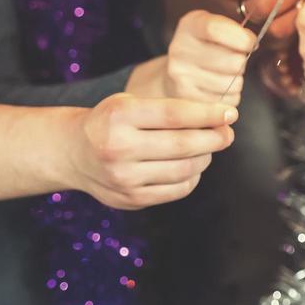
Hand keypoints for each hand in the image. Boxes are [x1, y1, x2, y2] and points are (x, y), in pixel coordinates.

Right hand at [69, 94, 236, 208]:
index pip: (175, 115)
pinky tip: (193, 166)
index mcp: (119, 116)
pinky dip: (192, 177)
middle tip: (228, 134)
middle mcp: (118, 147)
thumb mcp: (130, 104)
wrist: (75, 153)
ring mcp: (124, 178)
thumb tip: (219, 119)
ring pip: (184, 170)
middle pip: (182, 145)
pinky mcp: (131, 199)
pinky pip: (176, 190)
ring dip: (205, 158)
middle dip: (214, 139)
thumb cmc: (112, 122)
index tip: (230, 114)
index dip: (207, 115)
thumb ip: (168, 110)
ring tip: (209, 148)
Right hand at [165, 9, 255, 106]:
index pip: (215, 30)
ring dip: (237, 80)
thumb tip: (252, 43)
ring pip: (232, 84)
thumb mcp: (214, 26)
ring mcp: (181, 75)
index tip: (251, 43)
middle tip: (236, 60)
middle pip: (232, 62)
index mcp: (189, 25)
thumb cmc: (204, 45)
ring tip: (226, 74)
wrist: (175, 70)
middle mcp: (180, 49)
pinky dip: (230, 95)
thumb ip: (234, 29)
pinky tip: (219, 87)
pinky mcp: (187, 97)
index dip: (241, 38)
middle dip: (242, 62)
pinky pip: (227, 100)